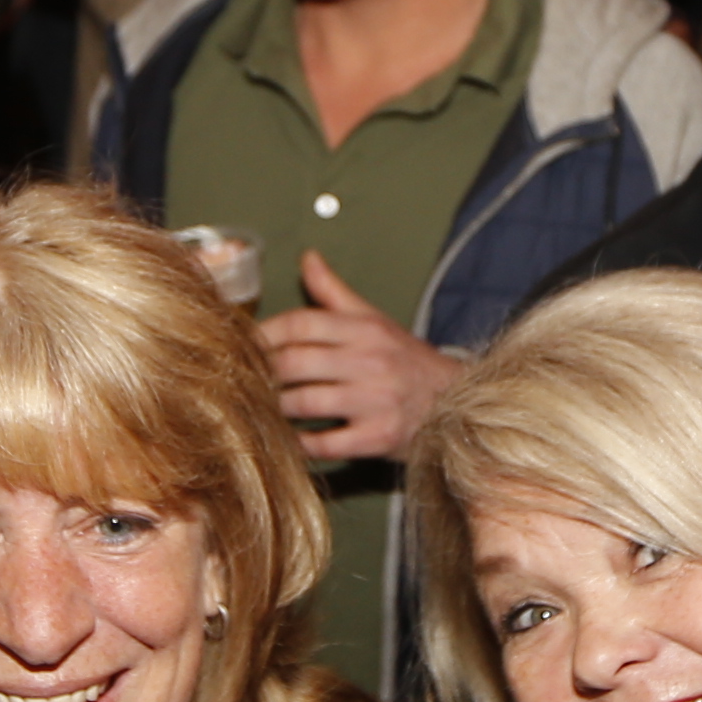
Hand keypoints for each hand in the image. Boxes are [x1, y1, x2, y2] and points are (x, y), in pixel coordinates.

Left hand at [259, 256, 461, 464]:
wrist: (459, 402)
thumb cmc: (406, 361)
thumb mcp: (374, 320)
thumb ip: (334, 292)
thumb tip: (308, 258)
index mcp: (365, 329)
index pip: (301, 323)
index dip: (265, 333)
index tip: (242, 345)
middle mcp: (370, 361)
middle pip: (295, 362)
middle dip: (262, 372)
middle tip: (242, 380)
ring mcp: (375, 400)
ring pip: (304, 402)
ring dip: (274, 408)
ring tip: (257, 408)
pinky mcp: (378, 437)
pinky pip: (325, 443)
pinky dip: (300, 443)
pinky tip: (288, 439)